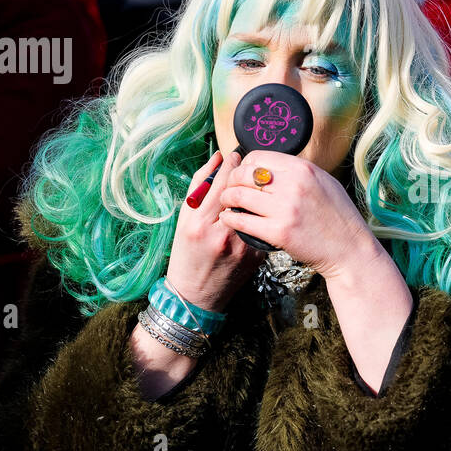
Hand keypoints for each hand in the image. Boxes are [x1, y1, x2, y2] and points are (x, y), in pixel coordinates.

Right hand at [163, 148, 261, 313]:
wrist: (196, 295)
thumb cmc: (186, 253)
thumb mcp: (184, 219)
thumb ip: (199, 187)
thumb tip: (218, 157)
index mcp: (199, 222)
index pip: (221, 183)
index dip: (232, 164)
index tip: (236, 155)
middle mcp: (222, 234)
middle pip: (244, 193)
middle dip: (250, 175)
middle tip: (252, 166)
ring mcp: (241, 246)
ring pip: (259, 209)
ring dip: (261, 194)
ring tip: (258, 187)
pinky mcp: (256, 256)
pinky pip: (265, 227)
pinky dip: (266, 216)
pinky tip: (264, 212)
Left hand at [217, 149, 377, 280]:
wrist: (350, 249)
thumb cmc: (339, 218)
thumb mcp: (324, 182)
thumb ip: (298, 173)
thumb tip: (270, 168)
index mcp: (303, 169)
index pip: (258, 156)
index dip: (244, 165)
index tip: (242, 175)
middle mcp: (293, 185)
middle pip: (243, 174)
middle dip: (231, 181)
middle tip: (230, 190)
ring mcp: (285, 209)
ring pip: (238, 195)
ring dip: (227, 199)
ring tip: (228, 204)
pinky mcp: (278, 232)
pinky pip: (241, 220)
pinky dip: (230, 218)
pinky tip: (230, 219)